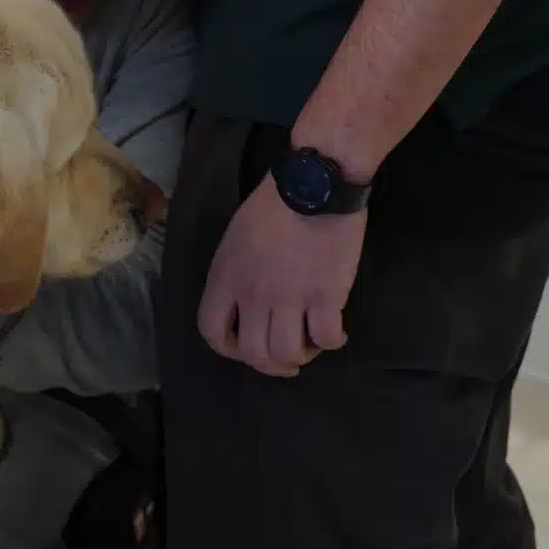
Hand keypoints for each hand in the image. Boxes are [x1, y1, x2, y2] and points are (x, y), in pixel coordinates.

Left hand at [198, 181, 361, 377]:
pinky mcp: (326, 297)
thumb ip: (234, 274)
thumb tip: (243, 303)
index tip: (245, 347)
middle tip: (287, 359)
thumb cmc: (274, 204)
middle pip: (253, 354)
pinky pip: (326, 338)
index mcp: (225, 277)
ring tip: (312, 346)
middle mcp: (253, 295)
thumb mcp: (236, 238)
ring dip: (301, 357)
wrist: (314, 183)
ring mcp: (289, 298)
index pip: (211, 332)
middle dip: (270, 365)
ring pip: (288, 353)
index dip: (227, 349)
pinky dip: (332, 342)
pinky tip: (337, 333)